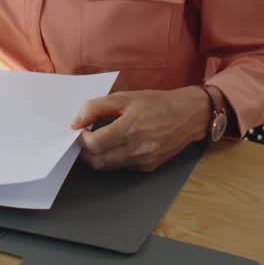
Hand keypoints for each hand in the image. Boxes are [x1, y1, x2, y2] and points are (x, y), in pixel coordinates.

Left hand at [70, 87, 210, 170]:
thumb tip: (75, 121)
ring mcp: (144, 160)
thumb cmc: (157, 103)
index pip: (94, 144)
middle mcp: (138, 148)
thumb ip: (96, 107)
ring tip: (96, 142)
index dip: (80, 140)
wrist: (188, 115)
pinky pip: (122, 167)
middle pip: (98, 161)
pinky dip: (113, 159)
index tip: (78, 131)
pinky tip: (115, 146)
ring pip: (108, 167)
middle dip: (84, 152)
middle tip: (82, 140)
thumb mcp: (125, 97)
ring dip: (97, 157)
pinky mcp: (149, 167)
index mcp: (131, 127)